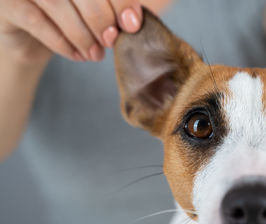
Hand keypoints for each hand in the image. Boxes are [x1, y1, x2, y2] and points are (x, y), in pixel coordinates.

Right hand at [0, 0, 142, 63]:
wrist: (31, 38)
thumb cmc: (71, 18)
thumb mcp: (96, 9)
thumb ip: (113, 8)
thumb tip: (132, 20)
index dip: (119, 0)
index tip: (131, 24)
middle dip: (101, 18)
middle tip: (111, 41)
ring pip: (57, 3)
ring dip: (82, 34)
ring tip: (96, 54)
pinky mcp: (6, 4)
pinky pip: (38, 23)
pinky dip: (63, 43)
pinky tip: (78, 55)